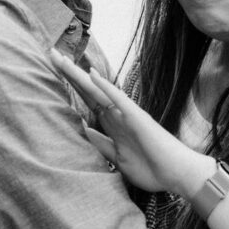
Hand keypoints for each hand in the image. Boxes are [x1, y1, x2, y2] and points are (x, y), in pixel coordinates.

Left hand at [50, 51, 213, 194]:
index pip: (86, 100)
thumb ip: (102, 143)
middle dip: (69, 73)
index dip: (70, 85)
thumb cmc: (152, 168)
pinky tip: (93, 74)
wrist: (177, 175)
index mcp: (112, 124)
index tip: (54, 71)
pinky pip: (118, 100)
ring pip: (99, 90)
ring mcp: (126, 114)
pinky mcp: (137, 118)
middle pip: (88, 89)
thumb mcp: (117, 158)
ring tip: (62, 59)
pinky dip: (105, 87)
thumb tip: (84, 129)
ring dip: (80, 75)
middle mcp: (117, 114)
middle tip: (51, 53)